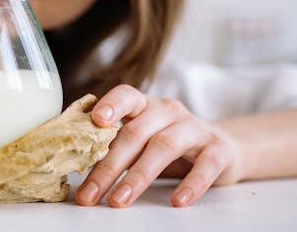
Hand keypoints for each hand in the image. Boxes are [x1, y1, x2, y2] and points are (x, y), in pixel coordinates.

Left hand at [76, 85, 241, 207]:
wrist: (222, 148)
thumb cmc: (168, 144)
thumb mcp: (142, 138)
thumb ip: (116, 144)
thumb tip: (75, 165)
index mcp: (144, 105)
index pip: (126, 95)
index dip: (111, 104)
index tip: (96, 120)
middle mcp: (168, 111)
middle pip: (135, 133)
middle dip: (109, 166)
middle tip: (89, 194)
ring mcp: (194, 128)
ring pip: (164, 147)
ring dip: (138, 176)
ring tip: (119, 200)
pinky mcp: (218, 149)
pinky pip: (205, 165)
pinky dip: (191, 184)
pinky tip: (178, 201)